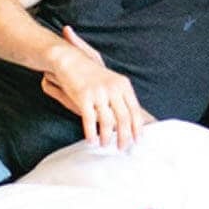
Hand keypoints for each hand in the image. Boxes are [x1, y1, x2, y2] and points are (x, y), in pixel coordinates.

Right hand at [40, 26, 149, 148]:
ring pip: (107, 121)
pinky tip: (91, 140)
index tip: (138, 140)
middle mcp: (113, 88)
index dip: (137, 128)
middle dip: (124, 136)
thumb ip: (121, 98)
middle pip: (124, 118)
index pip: (135, 110)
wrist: (71, 60)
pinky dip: (91, 133)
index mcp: (123, 85)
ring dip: (107, 137)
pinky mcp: (84, 96)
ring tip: (106, 145)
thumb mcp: (112, 82)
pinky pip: (90, 120)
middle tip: (122, 148)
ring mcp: (99, 92)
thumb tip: (129, 121)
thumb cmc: (91, 75)